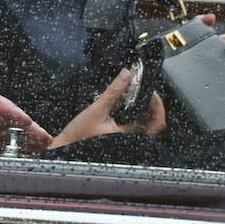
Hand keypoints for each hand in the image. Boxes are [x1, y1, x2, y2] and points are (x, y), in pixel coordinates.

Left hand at [0, 92, 51, 153]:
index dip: (11, 110)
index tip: (25, 120)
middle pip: (5, 117)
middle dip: (26, 127)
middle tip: (45, 139)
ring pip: (6, 130)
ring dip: (25, 139)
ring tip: (45, 150)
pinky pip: (0, 143)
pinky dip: (15, 149)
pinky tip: (29, 157)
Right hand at [50, 68, 164, 148]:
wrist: (65, 148)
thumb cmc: (78, 136)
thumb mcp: (96, 110)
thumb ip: (113, 92)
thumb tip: (126, 75)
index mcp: (131, 136)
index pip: (156, 122)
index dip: (159, 106)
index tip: (152, 93)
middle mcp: (132, 141)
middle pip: (153, 123)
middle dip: (151, 106)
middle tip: (145, 92)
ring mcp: (126, 142)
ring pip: (144, 125)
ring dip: (143, 111)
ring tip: (135, 97)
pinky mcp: (119, 140)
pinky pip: (134, 128)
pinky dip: (134, 116)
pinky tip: (125, 108)